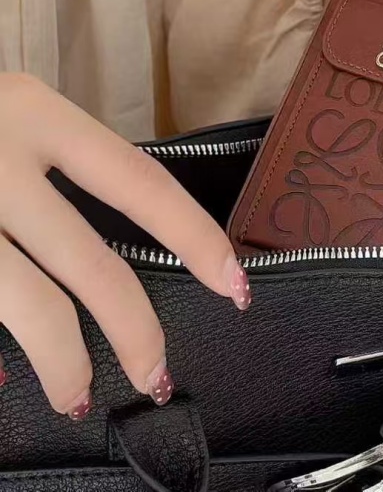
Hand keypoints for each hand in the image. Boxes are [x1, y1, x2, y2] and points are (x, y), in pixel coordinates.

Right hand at [0, 75, 248, 418]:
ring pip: (27, 307)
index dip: (195, 237)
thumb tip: (114, 255)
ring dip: (65, 363)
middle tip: (160, 374)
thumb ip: (56, 165)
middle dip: (136, 329)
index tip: (233, 282)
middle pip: (90, 265)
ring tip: (80, 395)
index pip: (141, 183)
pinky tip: (7, 377)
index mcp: (36, 113)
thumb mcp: (7, 114)